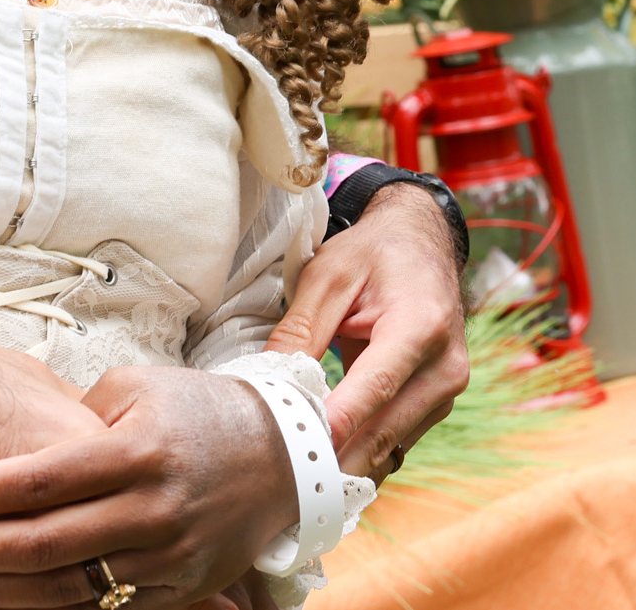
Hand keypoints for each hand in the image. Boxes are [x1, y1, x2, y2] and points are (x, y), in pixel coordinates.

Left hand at [0, 366, 293, 607]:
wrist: (284, 455)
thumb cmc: (195, 408)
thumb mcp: (131, 392)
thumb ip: (71, 424)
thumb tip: (6, 447)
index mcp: (134, 452)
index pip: (35, 481)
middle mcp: (151, 512)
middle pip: (40, 544)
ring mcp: (168, 562)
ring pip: (65, 590)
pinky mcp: (180, 593)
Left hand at [263, 181, 468, 479]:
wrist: (421, 243)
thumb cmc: (372, 254)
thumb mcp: (328, 275)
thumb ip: (303, 327)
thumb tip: (272, 376)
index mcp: (421, 325)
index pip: (377, 384)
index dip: (341, 418)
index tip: (306, 444)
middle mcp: (446, 366)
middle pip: (390, 425)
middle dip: (343, 453)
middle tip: (296, 477)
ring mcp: (448, 388)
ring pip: (396, 439)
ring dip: (354, 458)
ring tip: (307, 476)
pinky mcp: (438, 401)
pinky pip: (401, 434)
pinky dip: (368, 448)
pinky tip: (333, 460)